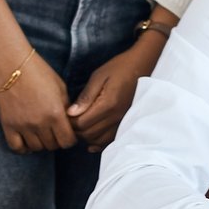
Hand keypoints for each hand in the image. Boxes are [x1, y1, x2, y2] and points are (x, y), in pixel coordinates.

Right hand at [0, 50, 74, 153]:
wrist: (12, 64)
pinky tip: (28, 139)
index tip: (69, 134)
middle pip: (53, 146)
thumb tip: (70, 123)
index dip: (71, 139)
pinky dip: (24, 147)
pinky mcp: (8, 125)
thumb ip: (66, 108)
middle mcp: (39, 122)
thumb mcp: (61, 88)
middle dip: (57, 140)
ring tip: (42, 133)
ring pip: (36, 148)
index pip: (68, 141)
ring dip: (41, 143)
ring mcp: (22, 125)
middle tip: (55, 131)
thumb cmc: (39, 72)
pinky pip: (17, 147)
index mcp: (55, 113)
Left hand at [68, 35, 164, 151]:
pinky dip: (99, 142)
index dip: (70, 122)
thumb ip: (85, 96)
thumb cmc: (119, 68)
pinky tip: (92, 137)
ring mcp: (122, 121)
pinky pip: (110, 140)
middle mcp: (116, 117)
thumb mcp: (98, 77)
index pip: (82, 123)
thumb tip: (70, 113)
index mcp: (108, 104)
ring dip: (86, 136)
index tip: (65, 115)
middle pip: (89, 135)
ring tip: (81, 126)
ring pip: (98, 140)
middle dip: (76, 130)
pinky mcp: (126, 123)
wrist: (143, 66)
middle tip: (70, 120)